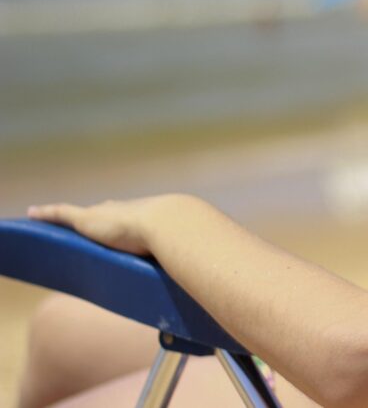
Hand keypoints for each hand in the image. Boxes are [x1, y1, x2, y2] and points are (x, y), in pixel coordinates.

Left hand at [26, 195, 195, 255]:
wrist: (173, 225)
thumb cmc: (183, 242)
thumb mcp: (183, 258)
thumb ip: (189, 268)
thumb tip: (207, 285)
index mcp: (146, 218)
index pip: (129, 217)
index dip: (121, 219)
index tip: (117, 223)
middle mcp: (124, 210)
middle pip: (102, 213)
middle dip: (95, 216)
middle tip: (86, 224)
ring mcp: (105, 213)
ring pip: (78, 215)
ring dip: (64, 218)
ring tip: (50, 222)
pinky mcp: (86, 219)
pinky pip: (60, 214)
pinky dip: (45, 214)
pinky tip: (31, 215)